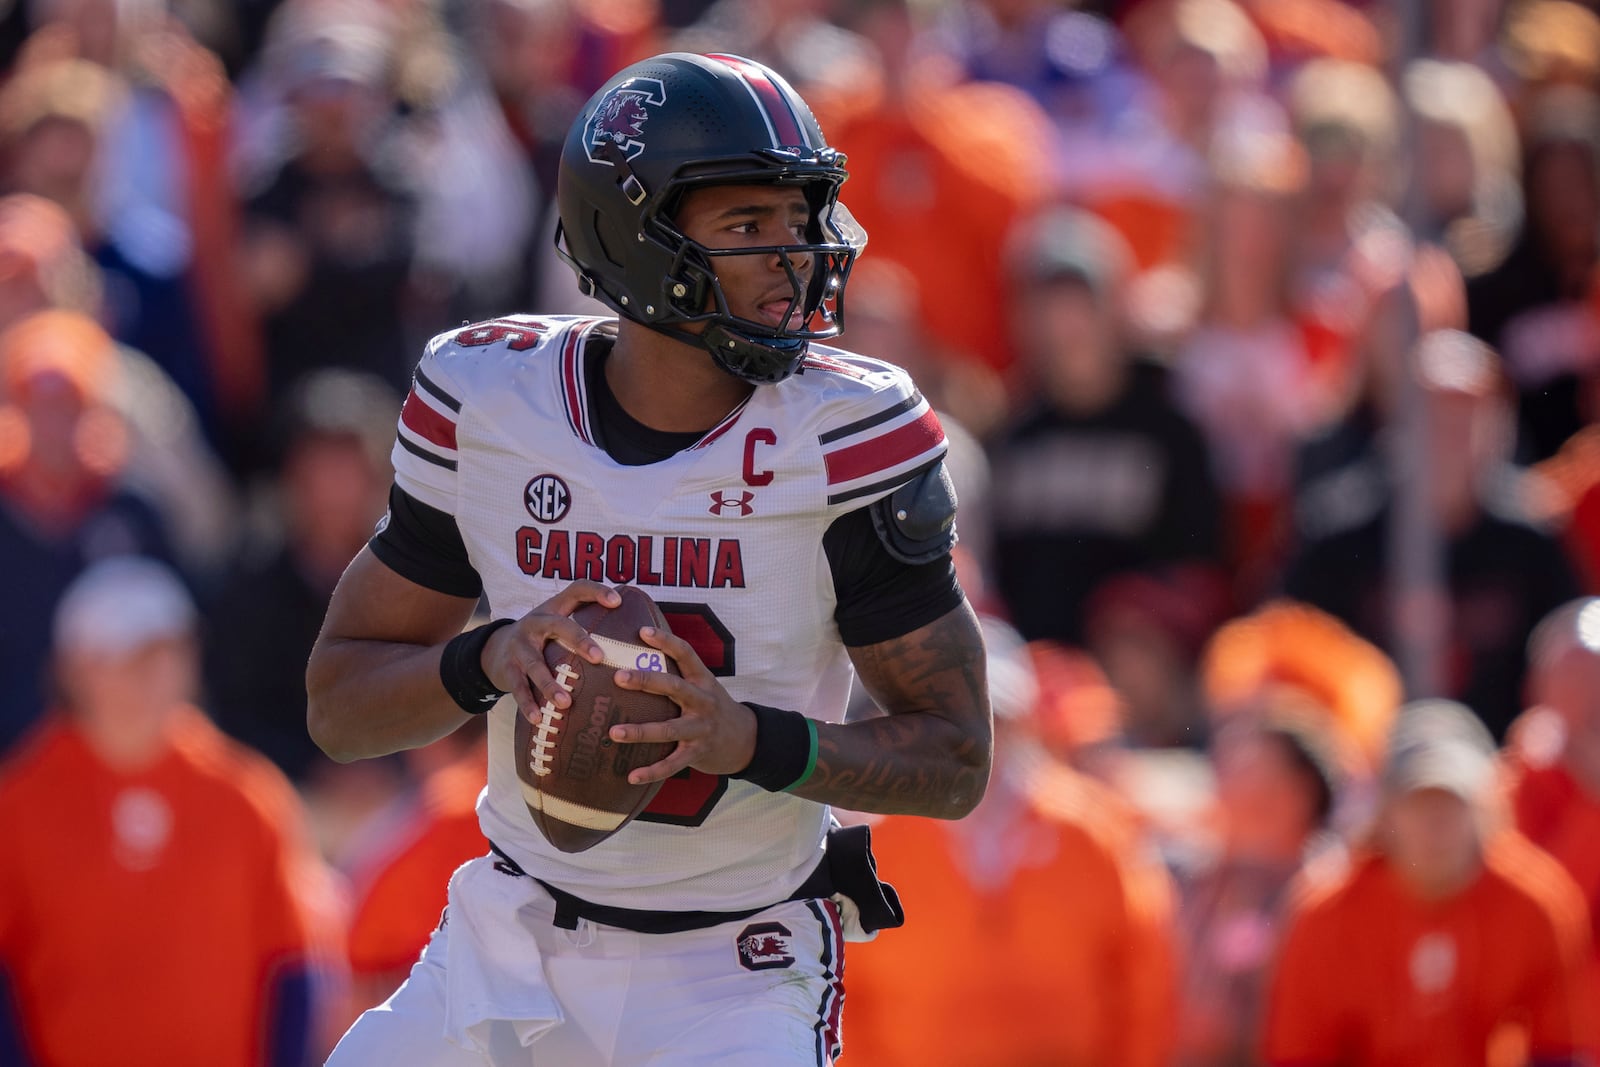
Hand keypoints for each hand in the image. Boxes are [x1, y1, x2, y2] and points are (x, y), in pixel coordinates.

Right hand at [481, 581, 619, 719]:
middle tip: (599, 657)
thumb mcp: (557, 625)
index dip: (596, 591)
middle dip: (579, 640)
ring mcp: (519, 645)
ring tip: (567, 703)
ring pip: (535, 664)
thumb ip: (585, 626)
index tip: (618, 602)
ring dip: (550, 684)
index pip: (577, 590)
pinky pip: (518, 687)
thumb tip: (634, 637)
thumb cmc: (541, 639)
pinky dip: (528, 703)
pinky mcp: (507, 668)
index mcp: (554, 609)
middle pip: (558, 626)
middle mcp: (536, 622)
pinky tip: (537, 718)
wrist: (494, 649)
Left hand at [607, 627, 756, 783]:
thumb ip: (677, 674)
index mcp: (703, 680)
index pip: (686, 655)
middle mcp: (704, 702)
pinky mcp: (698, 753)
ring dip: (641, 731)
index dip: (666, 642)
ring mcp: (701, 729)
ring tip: (614, 732)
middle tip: (618, 677)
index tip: (643, 632)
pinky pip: (672, 764)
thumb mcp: (703, 686)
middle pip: (674, 688)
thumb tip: (636, 655)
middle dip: (646, 681)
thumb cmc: (711, 708)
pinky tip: (631, 776)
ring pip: (669, 729)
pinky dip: (652, 771)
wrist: (745, 740)